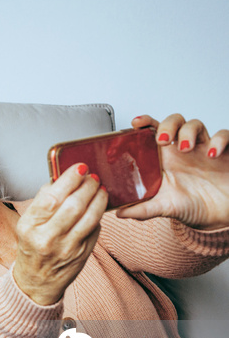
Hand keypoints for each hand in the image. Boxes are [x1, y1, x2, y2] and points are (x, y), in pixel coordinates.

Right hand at [13, 163, 106, 304]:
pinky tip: (97, 206)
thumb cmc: (32, 247)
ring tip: (99, 188)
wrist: (36, 281)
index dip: (69, 180)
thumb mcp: (27, 224)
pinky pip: (95, 229)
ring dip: (99, 198)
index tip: (80, 167)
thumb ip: (43, 201)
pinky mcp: (83, 254)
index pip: (51, 198)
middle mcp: (47, 239)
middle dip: (87, 186)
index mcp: (29, 227)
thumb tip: (62, 178)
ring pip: (90, 217)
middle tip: (92, 176)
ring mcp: (67, 248)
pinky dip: (98, 214)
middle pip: (74, 206)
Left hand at [116, 114, 228, 229]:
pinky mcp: (224, 153)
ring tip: (187, 148)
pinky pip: (223, 135)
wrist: (219, 216)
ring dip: (188, 132)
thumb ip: (142, 209)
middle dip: (168, 125)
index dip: (145, 122)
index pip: (152, 132)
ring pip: (195, 124)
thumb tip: (118, 213)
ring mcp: (202, 149)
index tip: (136, 123)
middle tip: (163, 140)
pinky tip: (212, 154)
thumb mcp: (164, 208)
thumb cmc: (192, 206)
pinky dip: (218, 140)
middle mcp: (182, 151)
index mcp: (164, 159)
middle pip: (173, 122)